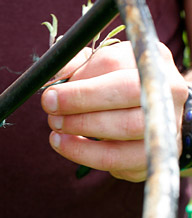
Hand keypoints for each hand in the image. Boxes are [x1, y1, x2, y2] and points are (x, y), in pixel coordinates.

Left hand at [41, 42, 186, 181]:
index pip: (114, 62)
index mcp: (148, 59)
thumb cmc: (114, 88)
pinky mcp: (155, 154)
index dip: (79, 78)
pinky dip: (83, 152)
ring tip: (55, 126)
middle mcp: (167, 88)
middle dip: (81, 100)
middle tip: (50, 108)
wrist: (150, 118)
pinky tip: (62, 143)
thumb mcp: (96, 68)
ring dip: (81, 127)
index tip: (52, 92)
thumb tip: (51, 78)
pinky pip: (117, 158)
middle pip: (127, 90)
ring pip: (126, 126)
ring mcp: (167, 122)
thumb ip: (75, 67)